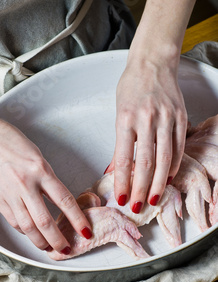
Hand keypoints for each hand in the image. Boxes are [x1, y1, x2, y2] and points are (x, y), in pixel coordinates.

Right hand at [0, 112, 91, 253]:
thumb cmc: (10, 142)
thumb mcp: (37, 156)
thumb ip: (47, 179)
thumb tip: (57, 201)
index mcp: (40, 170)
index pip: (65, 201)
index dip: (77, 220)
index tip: (85, 231)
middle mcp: (26, 184)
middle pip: (45, 221)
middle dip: (58, 240)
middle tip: (66, 249)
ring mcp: (11, 194)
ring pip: (28, 227)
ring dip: (40, 242)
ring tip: (49, 248)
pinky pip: (15, 222)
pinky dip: (25, 231)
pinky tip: (31, 234)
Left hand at [106, 56, 187, 213]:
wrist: (153, 63)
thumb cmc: (131, 89)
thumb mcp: (118, 114)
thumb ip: (119, 145)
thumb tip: (113, 171)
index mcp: (126, 119)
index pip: (124, 158)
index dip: (123, 181)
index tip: (121, 198)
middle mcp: (147, 119)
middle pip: (146, 163)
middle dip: (140, 188)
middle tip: (136, 206)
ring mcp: (166, 118)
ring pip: (164, 159)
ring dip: (157, 183)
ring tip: (152, 200)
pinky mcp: (180, 118)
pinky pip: (178, 148)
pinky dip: (172, 167)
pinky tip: (166, 180)